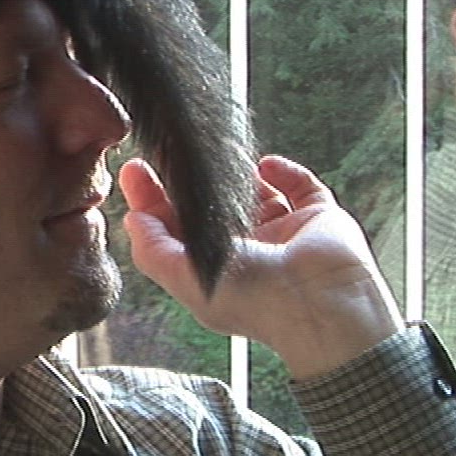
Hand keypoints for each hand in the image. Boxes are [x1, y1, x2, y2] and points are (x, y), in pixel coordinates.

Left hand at [119, 154, 401, 380]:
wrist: (323, 305)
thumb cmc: (257, 303)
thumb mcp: (189, 281)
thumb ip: (155, 253)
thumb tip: (132, 219)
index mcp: (217, 269)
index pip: (177, 230)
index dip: (153, 201)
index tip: (134, 171)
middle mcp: (249, 252)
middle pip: (211, 208)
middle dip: (185, 181)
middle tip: (162, 149)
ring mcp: (283, 232)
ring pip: (255, 193)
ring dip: (235, 174)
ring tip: (213, 153)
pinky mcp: (316, 215)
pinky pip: (299, 185)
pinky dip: (284, 170)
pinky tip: (265, 164)